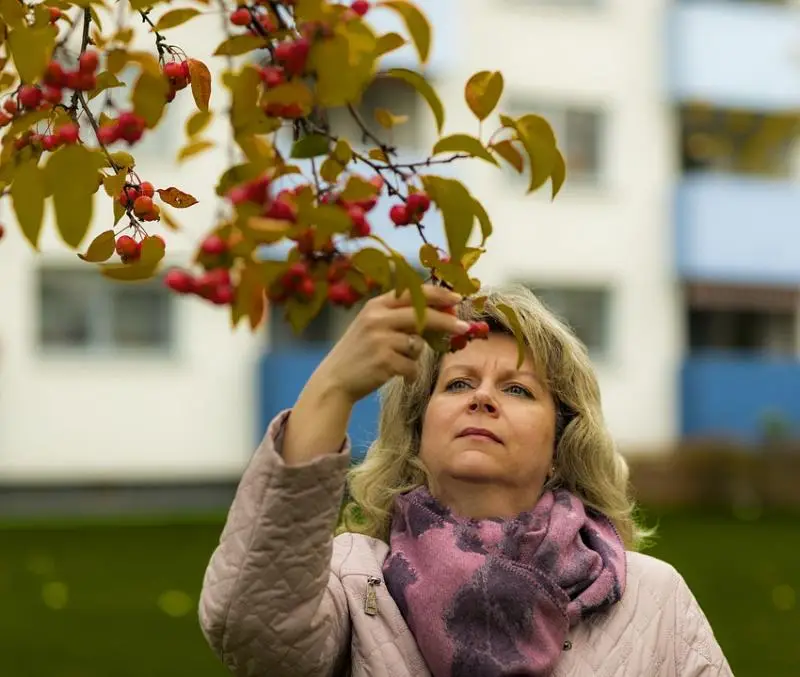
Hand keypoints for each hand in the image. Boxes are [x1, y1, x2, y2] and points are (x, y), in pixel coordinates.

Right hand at [314, 284, 470, 404]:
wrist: (335, 379)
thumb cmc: (360, 353)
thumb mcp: (374, 326)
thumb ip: (401, 317)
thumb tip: (442, 314)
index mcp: (376, 305)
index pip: (413, 293)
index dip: (437, 294)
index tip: (456, 297)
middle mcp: (377, 318)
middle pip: (423, 315)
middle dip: (447, 320)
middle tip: (464, 326)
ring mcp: (380, 339)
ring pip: (418, 345)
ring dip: (414, 356)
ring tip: (396, 361)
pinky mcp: (384, 361)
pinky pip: (412, 366)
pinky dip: (409, 373)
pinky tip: (395, 375)